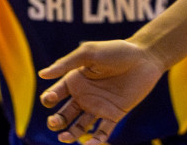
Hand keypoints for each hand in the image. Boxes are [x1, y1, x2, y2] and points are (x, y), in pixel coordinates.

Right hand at [37, 40, 162, 143]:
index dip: (49, 98)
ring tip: (64, 138)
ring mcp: (98, 107)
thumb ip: (66, 64)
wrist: (144, 58)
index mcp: (74, 80)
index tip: (50, 99)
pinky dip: (95, 141)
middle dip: (56, 120)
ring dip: (71, 134)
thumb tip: (42, 74)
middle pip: (65, 113)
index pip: (55, 94)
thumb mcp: (88, 53)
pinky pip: (103, 131)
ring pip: (80, 126)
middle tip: (53, 123)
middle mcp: (84, 95)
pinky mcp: (114, 115)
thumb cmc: (114, 51)